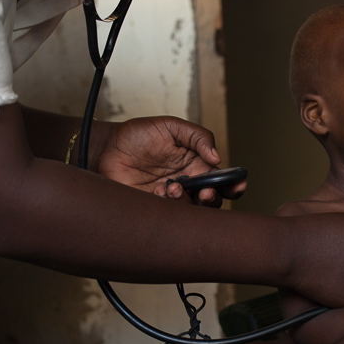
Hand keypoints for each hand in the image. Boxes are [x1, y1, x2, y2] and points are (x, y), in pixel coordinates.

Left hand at [97, 116, 245, 206]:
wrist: (106, 148)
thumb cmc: (138, 135)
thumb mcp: (171, 126)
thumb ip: (198, 136)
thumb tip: (217, 157)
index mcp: (197, 165)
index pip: (222, 179)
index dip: (234, 184)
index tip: (237, 185)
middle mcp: (188, 184)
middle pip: (212, 201)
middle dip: (212, 198)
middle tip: (202, 192)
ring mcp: (172, 199)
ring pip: (193, 212)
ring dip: (187, 202)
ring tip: (171, 187)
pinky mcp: (155, 209)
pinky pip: (171, 217)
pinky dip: (168, 206)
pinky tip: (157, 191)